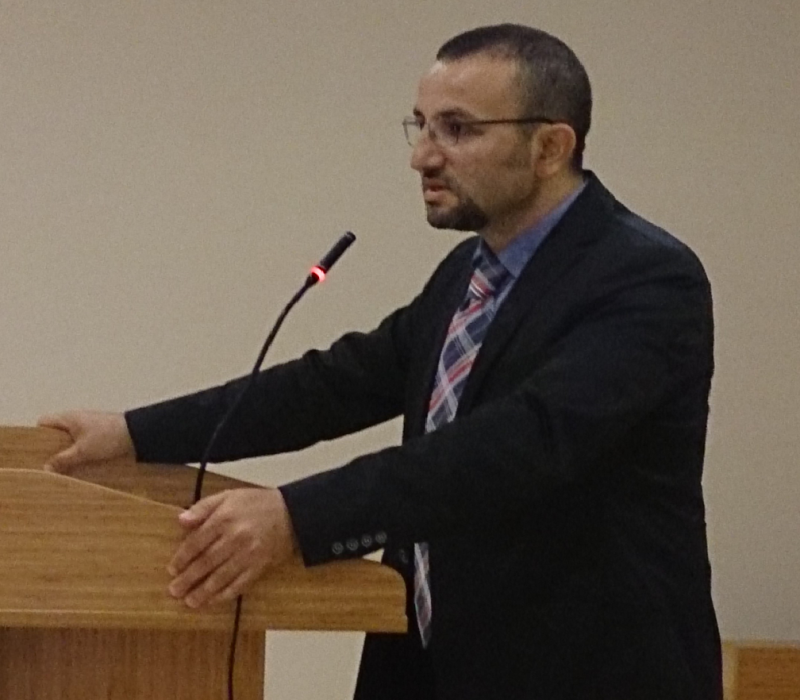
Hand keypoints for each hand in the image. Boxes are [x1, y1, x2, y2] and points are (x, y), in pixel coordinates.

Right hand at [37, 411, 134, 472]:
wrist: (137, 434)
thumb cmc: (108, 437)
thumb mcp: (83, 451)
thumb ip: (63, 459)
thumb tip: (45, 469)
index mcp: (68, 418)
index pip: (44, 422)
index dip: (36, 435)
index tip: (34, 451)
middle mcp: (76, 419)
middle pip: (56, 433)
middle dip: (51, 447)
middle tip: (47, 464)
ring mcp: (88, 426)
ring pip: (69, 439)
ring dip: (66, 451)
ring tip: (62, 468)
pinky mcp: (98, 434)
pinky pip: (82, 442)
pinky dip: (78, 452)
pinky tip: (79, 465)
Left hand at [167, 488, 297, 607]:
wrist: (292, 514)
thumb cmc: (258, 504)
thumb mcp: (229, 496)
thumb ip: (203, 507)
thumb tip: (181, 520)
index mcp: (224, 519)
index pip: (197, 542)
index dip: (182, 557)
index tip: (172, 569)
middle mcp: (235, 538)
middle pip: (206, 562)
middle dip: (188, 579)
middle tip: (174, 591)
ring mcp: (248, 554)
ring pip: (220, 577)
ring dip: (203, 591)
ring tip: (189, 601)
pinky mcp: (259, 566)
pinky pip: (239, 584)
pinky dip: (224, 595)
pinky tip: (213, 601)